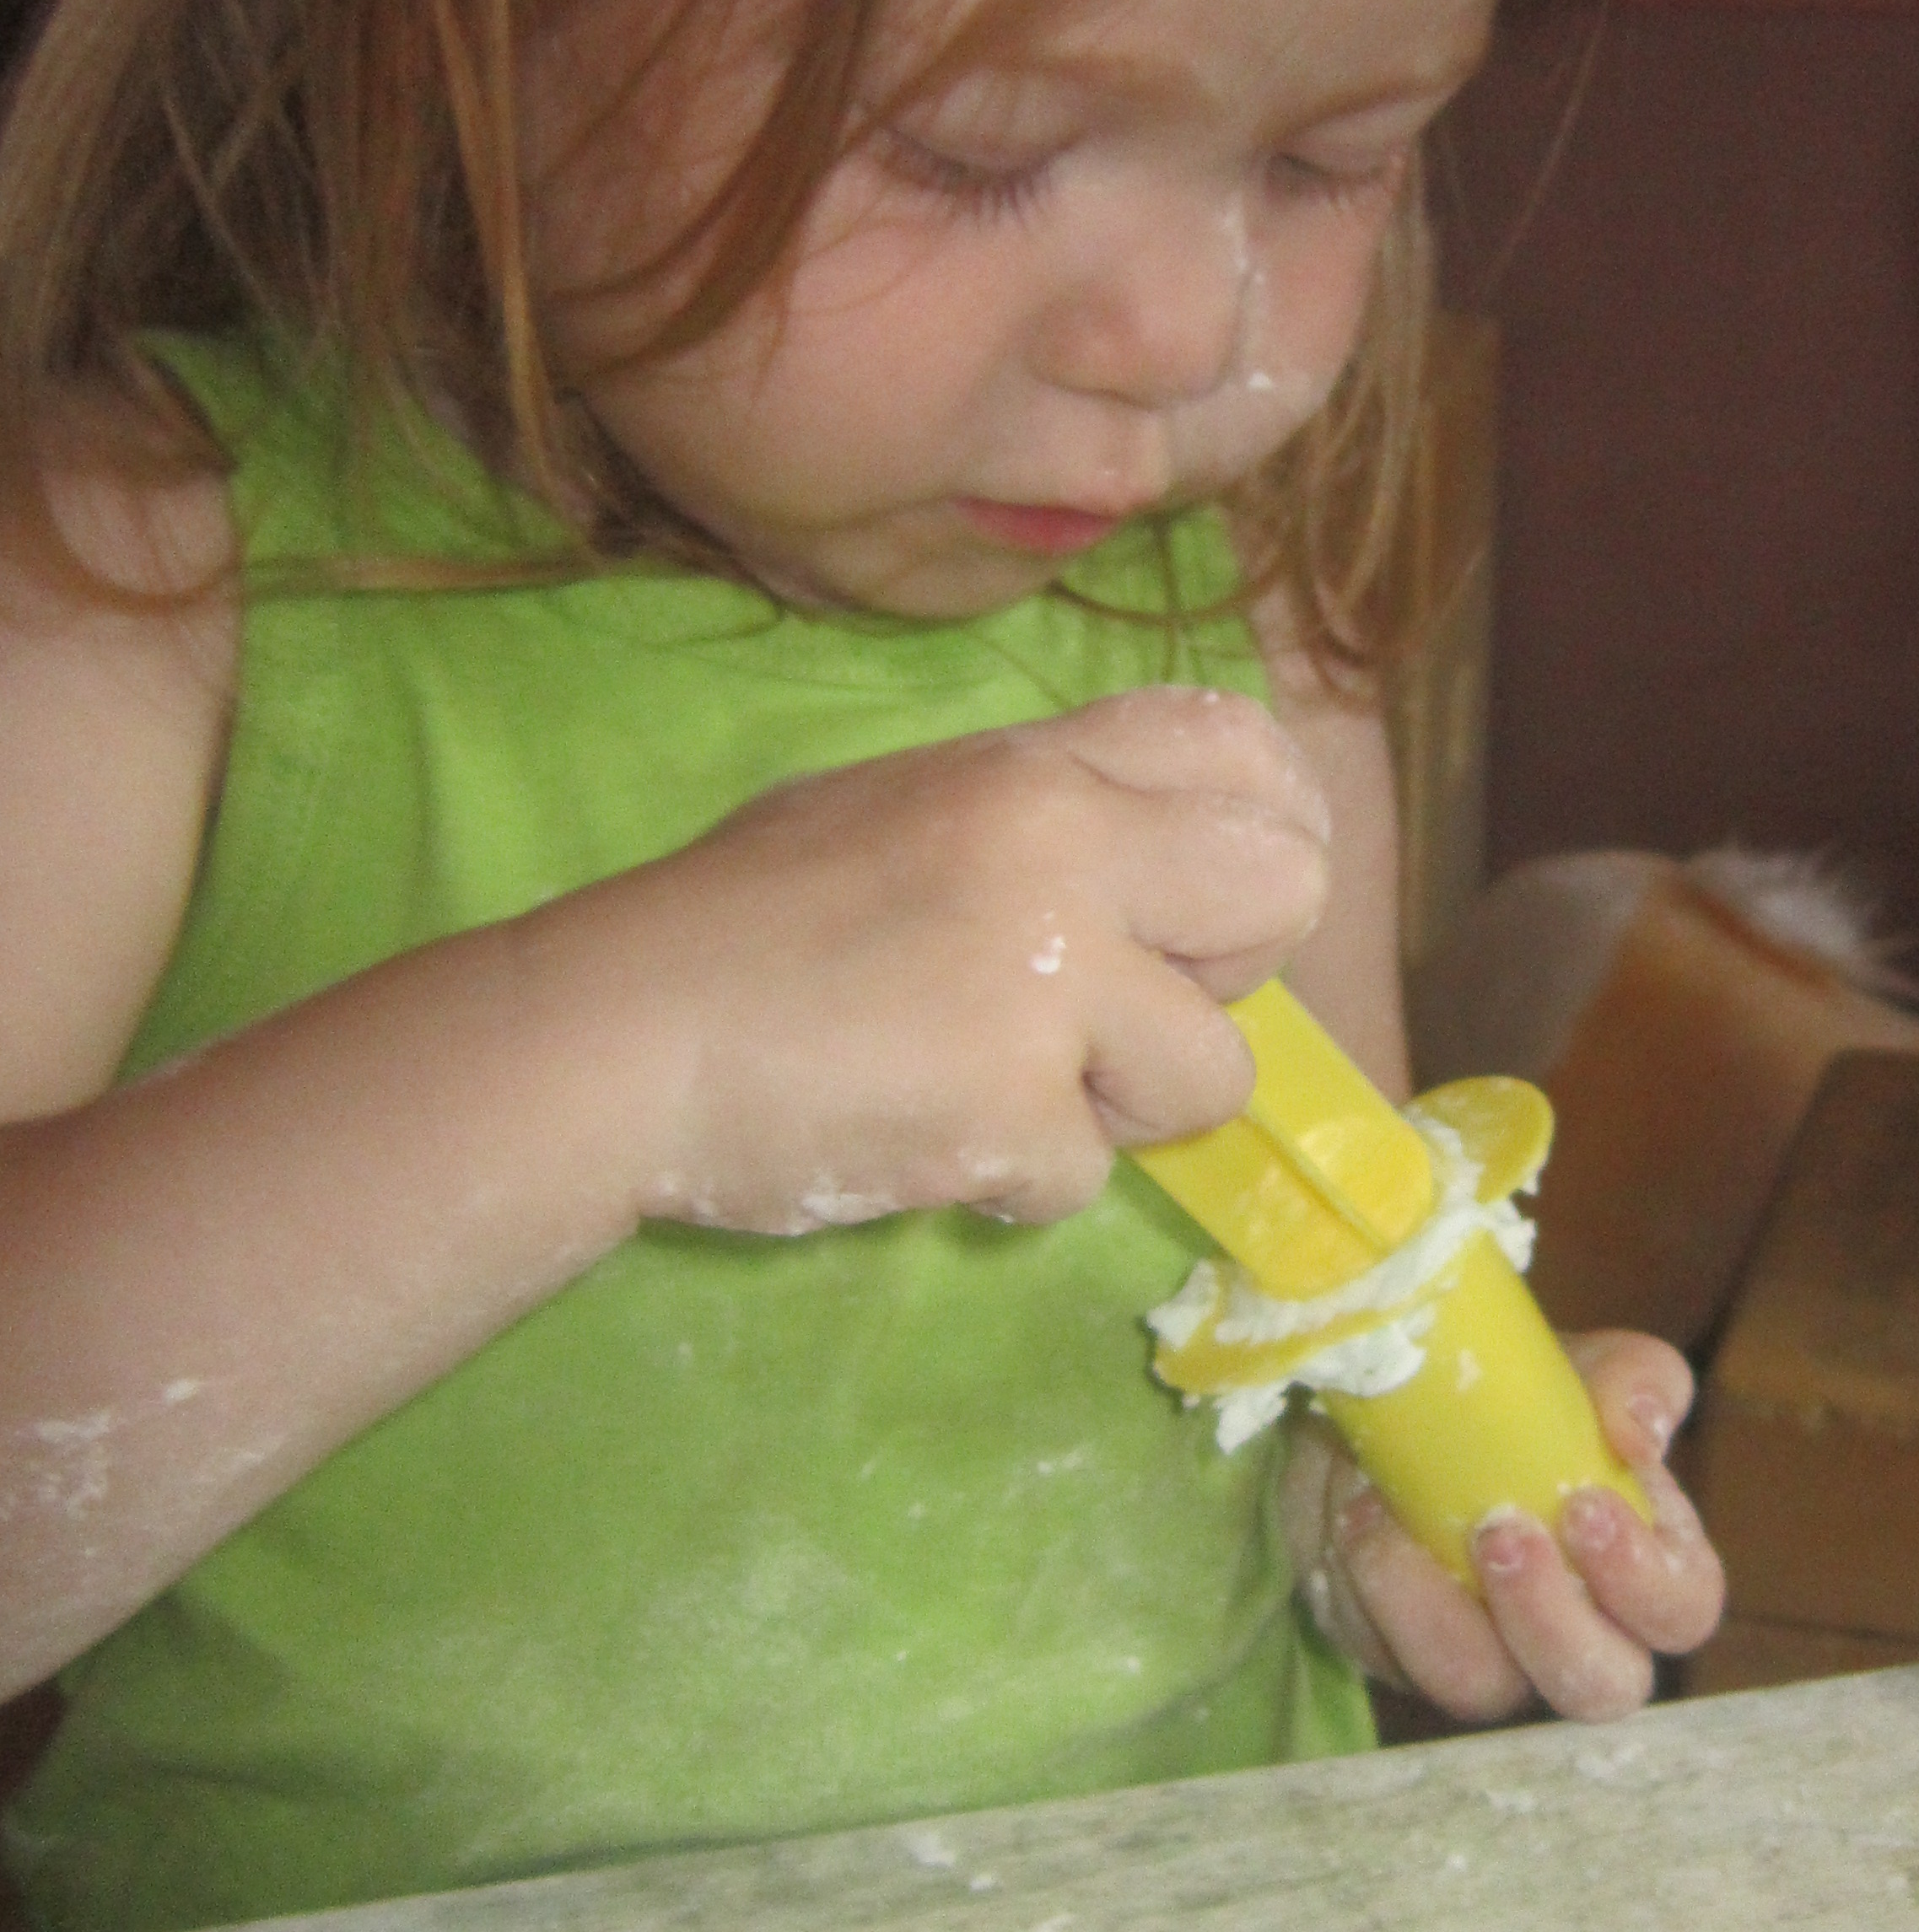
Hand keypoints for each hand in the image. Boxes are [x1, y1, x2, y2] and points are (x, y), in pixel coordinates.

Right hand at [552, 684, 1331, 1235]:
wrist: (619, 1039)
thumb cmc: (745, 921)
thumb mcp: (903, 807)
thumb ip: (1045, 821)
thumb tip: (1167, 875)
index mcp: (1035, 769)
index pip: (1240, 748)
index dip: (1272, 827)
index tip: (1229, 900)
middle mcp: (1063, 852)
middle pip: (1286, 891)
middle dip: (1231, 974)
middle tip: (1129, 1011)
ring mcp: (1045, 984)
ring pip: (1215, 1071)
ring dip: (1122, 1108)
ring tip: (1000, 1084)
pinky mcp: (1012, 1112)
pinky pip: (1088, 1176)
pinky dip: (1015, 1182)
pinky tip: (925, 1135)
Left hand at [1283, 1333, 1723, 1725]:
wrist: (1404, 1403)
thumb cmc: (1524, 1400)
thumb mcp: (1586, 1369)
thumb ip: (1634, 1383)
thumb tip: (1638, 1434)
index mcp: (1642, 1566)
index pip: (1680, 1611)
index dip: (1643, 1580)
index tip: (1587, 1506)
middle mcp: (1576, 1632)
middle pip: (1598, 1687)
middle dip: (1550, 1622)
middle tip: (1502, 1534)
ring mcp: (1488, 1657)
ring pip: (1478, 1687)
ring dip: (1434, 1612)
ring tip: (1393, 1523)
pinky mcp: (1401, 1656)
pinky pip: (1384, 1653)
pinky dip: (1364, 1583)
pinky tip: (1354, 1514)